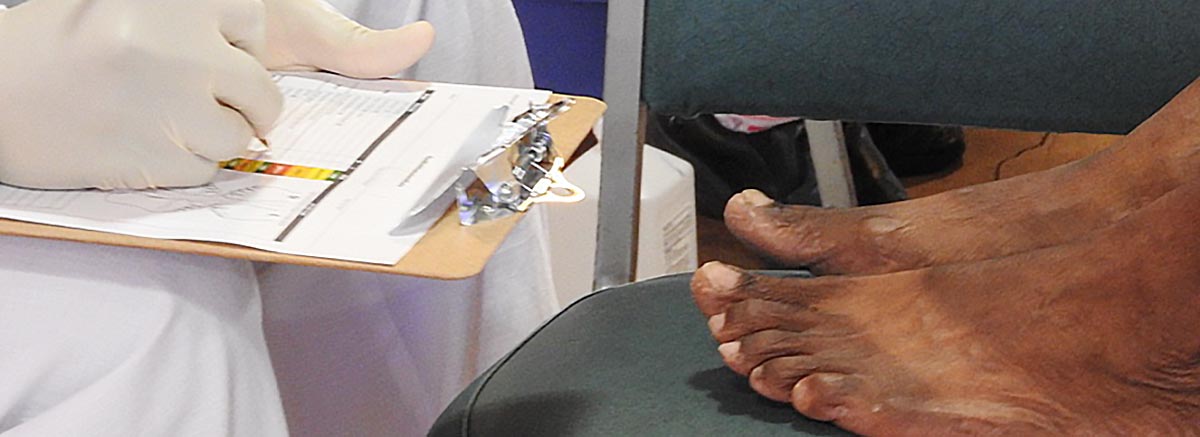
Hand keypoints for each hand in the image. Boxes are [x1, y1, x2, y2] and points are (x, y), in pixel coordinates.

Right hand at [0, 0, 432, 189]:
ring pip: (239, 139)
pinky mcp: (145, 149)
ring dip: (204, 133)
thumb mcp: (228, 14)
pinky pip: (207, 172)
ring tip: (143, 104)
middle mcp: (180, 32)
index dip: (229, 44)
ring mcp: (160, 93)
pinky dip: (179, 162)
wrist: (4, 88)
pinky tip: (130, 133)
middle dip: (227, 97)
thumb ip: (338, 38)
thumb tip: (422, 40)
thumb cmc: (123, 39)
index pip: (262, 31)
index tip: (182, 41)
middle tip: (159, 78)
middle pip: (262, 99)